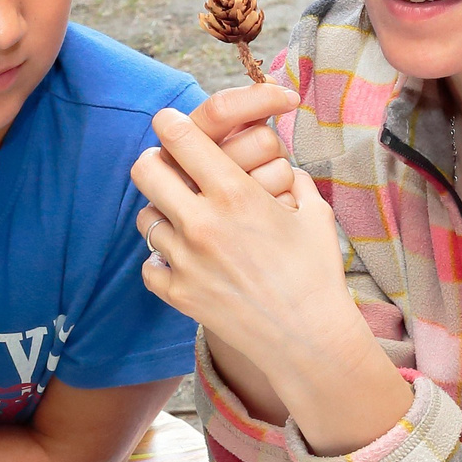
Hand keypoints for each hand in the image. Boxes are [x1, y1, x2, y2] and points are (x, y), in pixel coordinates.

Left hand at [132, 105, 359, 369]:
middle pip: (145, 170)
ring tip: (186, 221)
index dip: (171, 123)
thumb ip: (292, 178)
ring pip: (145, 218)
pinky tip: (187, 260)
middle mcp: (201, 223)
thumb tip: (280, 161)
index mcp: (235, 194)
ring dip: (163, 214)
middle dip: (155, 161)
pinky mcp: (177, 294)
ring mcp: (184, 261)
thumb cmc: (317, 273)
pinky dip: (163, 260)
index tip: (171, 122)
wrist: (309, 340)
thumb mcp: (314, 212)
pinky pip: (150, 264)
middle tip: (169, 167)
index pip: (181, 138)